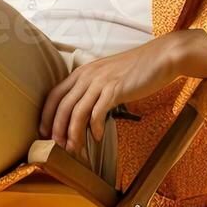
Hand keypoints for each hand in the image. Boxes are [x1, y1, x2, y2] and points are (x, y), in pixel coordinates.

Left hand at [39, 33, 191, 152]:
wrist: (161, 57)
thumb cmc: (137, 69)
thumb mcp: (109, 75)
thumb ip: (95, 89)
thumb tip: (87, 113)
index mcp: (83, 72)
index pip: (54, 94)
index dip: (46, 115)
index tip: (45, 132)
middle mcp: (87, 75)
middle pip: (62, 106)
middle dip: (57, 129)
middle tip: (57, 146)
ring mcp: (101, 81)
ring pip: (77, 112)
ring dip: (73, 134)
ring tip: (75, 149)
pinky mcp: (115, 89)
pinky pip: (98, 112)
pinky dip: (95, 128)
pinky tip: (97, 137)